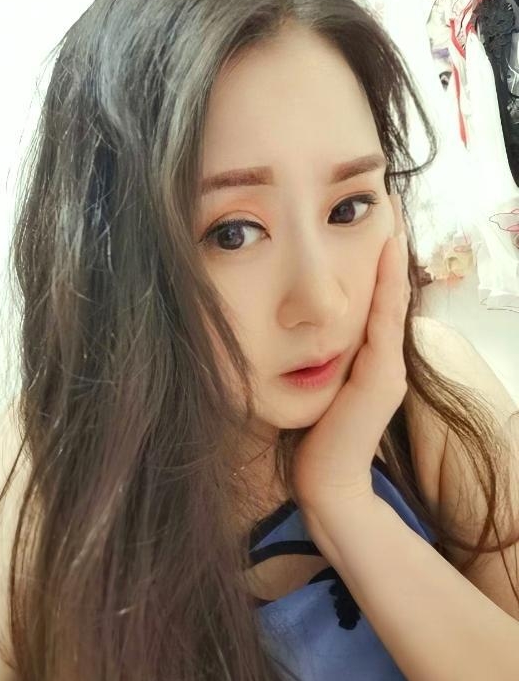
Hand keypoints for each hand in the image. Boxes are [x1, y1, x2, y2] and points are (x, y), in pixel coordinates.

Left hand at [291, 193, 410, 522]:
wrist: (324, 479)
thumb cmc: (312, 434)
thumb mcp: (313, 384)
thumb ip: (314, 356)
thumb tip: (289, 326)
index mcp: (365, 356)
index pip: (372, 297)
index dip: (374, 260)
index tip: (367, 220)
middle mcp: (382, 356)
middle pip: (386, 291)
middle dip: (386, 247)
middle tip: (385, 202)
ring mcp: (387, 365)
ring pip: (391, 298)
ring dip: (391, 256)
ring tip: (392, 213)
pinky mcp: (383, 376)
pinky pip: (385, 319)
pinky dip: (387, 283)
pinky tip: (386, 248)